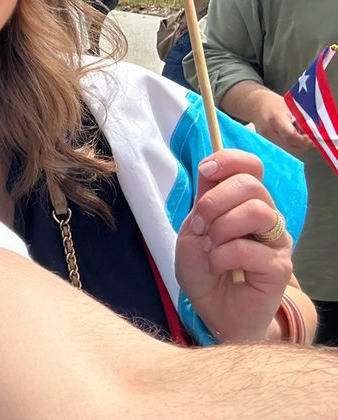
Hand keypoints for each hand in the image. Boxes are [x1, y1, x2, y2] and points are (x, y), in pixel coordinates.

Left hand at [175, 149, 292, 341]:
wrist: (214, 311)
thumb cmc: (204, 270)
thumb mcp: (192, 230)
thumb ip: (203, 201)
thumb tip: (211, 169)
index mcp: (242, 202)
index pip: (250, 166)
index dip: (229, 160)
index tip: (206, 170)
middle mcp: (265, 216)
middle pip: (251, 184)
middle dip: (214, 201)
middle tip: (199, 227)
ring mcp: (276, 240)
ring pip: (256, 211)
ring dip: (221, 228)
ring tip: (210, 248)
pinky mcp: (280, 267)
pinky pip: (249, 248)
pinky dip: (222, 256)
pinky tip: (217, 267)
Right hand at [225, 83, 311, 155]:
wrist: (256, 105)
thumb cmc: (274, 104)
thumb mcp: (291, 107)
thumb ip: (302, 120)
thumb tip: (315, 134)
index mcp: (275, 119)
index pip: (291, 136)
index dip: (305, 139)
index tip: (313, 136)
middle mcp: (268, 132)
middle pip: (291, 147)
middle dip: (304, 143)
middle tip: (308, 135)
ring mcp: (265, 140)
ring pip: (289, 151)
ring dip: (298, 145)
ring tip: (298, 134)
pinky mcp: (265, 145)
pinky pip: (283, 150)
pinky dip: (291, 146)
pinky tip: (291, 137)